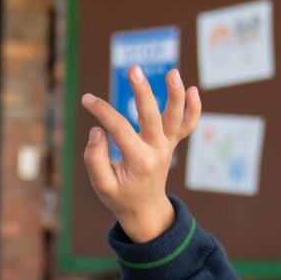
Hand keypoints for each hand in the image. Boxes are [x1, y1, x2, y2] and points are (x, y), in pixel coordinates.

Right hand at [80, 65, 201, 245]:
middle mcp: (157, 151)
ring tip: (173, 73)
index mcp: (139, 161)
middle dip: (142, 92)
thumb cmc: (120, 196)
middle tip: (133, 69)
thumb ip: (94, 159)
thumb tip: (98, 129)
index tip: (86, 99)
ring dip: (176, 95)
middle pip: (151, 116)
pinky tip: (193, 90)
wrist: (145, 210)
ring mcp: (167, 146)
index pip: (119, 128)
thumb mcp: (101, 185)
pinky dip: (193, 109)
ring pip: (176, 118)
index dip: (101, 111)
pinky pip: (187, 125)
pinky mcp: (171, 143)